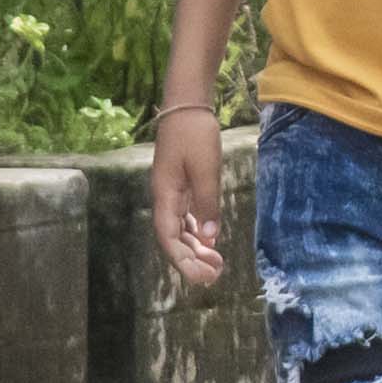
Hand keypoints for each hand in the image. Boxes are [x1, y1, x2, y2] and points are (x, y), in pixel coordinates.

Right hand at [149, 102, 230, 290]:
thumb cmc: (194, 133)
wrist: (186, 104)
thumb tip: (208, 238)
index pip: (169, 238)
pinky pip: (186, 216)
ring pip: (180, 229)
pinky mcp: (181, 184)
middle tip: (214, 276)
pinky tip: (210, 240)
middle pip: (174, 238)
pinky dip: (197, 230)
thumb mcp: (206, 169)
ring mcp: (172, 192)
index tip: (201, 277)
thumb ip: (207, 202)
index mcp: (165, 196)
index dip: (183, 261)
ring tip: (216, 264)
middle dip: (191, 260)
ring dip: (196, 248)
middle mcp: (165, 198)